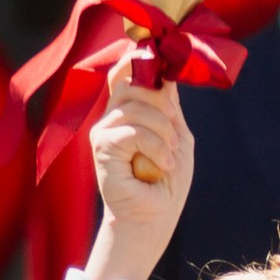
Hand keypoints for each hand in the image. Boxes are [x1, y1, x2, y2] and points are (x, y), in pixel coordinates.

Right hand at [86, 52, 194, 279]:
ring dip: (163, 131)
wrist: (154, 218)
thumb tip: (166, 71)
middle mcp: (111, 117)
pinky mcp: (102, 148)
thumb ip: (170, 105)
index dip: (140, 60)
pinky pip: (132, 132)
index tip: (164, 63)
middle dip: (162, 104)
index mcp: (127, 111)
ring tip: (170, 156)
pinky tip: (163, 166)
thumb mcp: (177, 136)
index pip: (125, 72)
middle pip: (134, 83)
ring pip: (135, 107)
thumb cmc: (166, 182)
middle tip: (174, 134)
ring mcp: (103, 131)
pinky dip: (156, 148)